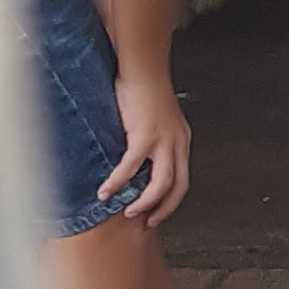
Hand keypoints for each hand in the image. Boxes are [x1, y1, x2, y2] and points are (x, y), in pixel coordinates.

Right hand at [104, 68, 191, 226]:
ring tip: (129, 212)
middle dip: (164, 209)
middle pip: (178, 186)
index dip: (171, 200)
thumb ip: (151, 141)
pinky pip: (131, 168)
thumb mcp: (155, 120)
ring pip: (161, 183)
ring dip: (145, 202)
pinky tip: (106, 191)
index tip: (156, 212)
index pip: (182, 178)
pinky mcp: (145, 135)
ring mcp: (163, 140)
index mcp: (181, 139)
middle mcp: (177, 142)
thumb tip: (135, 163)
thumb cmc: (144, 90)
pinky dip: (118, 183)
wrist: (143, 67)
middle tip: (148, 221)